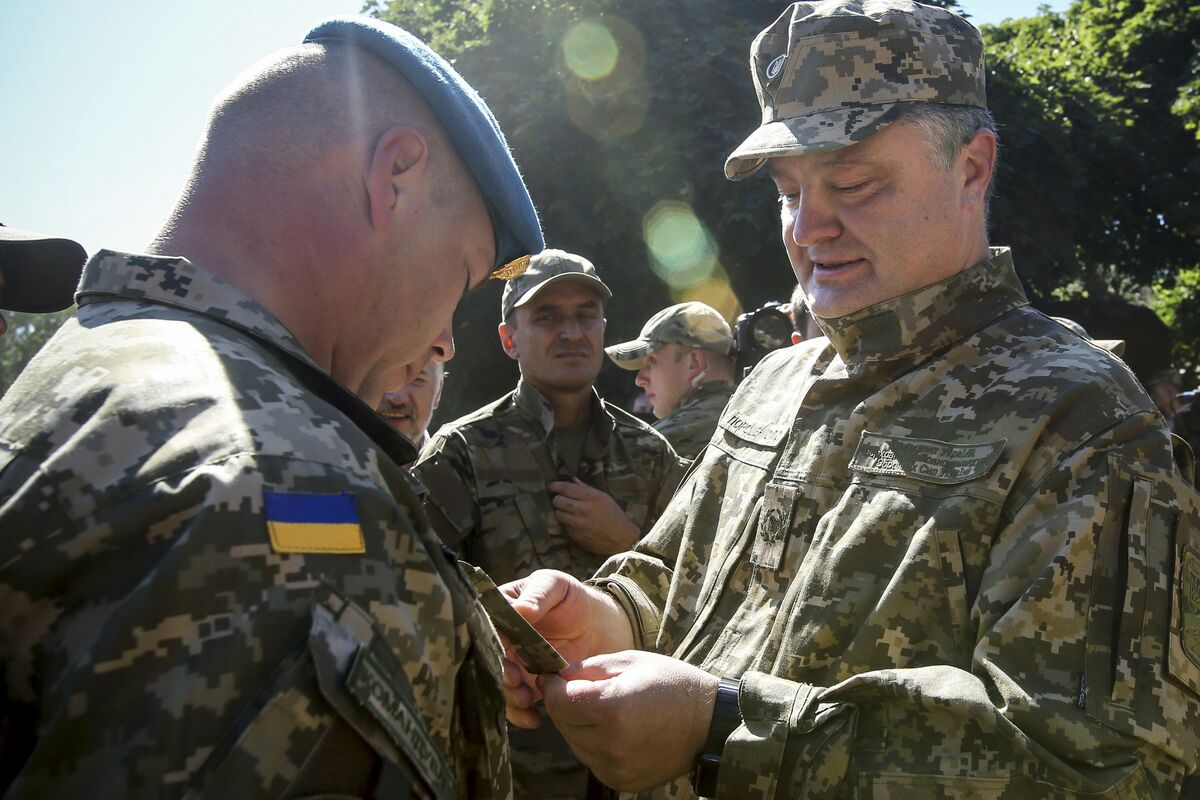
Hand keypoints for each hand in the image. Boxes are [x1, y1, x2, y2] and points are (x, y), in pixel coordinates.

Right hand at [498, 570, 635, 728]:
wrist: (596, 627)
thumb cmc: (571, 599)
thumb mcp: (556, 587)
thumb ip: (538, 595)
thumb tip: (519, 609)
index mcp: (502, 610)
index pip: (486, 626)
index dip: (492, 642)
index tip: (505, 653)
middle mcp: (501, 639)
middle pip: (488, 659)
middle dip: (498, 673)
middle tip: (515, 680)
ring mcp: (512, 664)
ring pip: (499, 684)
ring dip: (508, 696)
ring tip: (526, 698)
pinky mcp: (526, 684)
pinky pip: (516, 703)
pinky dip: (521, 714)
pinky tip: (534, 718)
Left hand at [538, 651, 718, 791]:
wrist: (708, 724)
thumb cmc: (672, 685)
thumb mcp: (631, 661)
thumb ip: (588, 669)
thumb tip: (558, 675)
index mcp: (612, 709)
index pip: (557, 702)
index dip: (551, 687)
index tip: (553, 677)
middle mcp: (610, 744)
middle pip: (562, 723)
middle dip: (565, 704)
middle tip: (581, 689)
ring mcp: (615, 767)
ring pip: (574, 743)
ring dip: (579, 725)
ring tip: (603, 709)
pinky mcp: (620, 780)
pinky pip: (591, 759)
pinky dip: (594, 744)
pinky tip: (614, 729)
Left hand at [549, 478, 639, 554]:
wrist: (622, 539)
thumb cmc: (614, 515)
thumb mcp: (604, 498)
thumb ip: (586, 488)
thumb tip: (572, 480)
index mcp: (591, 497)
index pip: (566, 488)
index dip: (555, 486)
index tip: (551, 486)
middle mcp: (583, 509)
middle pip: (557, 500)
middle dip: (557, 499)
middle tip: (561, 500)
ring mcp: (578, 524)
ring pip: (557, 514)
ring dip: (560, 512)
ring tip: (566, 512)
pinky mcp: (575, 536)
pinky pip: (563, 526)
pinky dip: (567, 523)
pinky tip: (574, 523)